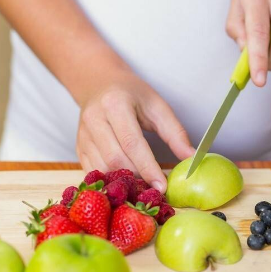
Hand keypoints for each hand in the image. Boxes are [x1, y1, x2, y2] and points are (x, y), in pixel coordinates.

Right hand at [76, 71, 194, 192]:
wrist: (98, 84)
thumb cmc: (131, 94)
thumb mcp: (157, 106)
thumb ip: (175, 133)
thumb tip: (191, 158)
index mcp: (115, 105)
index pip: (132, 143)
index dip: (148, 167)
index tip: (162, 186)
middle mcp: (94, 119)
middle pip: (115, 159)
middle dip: (137, 177)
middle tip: (155, 188)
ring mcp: (83, 135)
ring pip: (103, 168)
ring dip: (124, 181)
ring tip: (143, 184)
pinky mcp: (79, 147)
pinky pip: (94, 171)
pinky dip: (111, 180)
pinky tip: (127, 181)